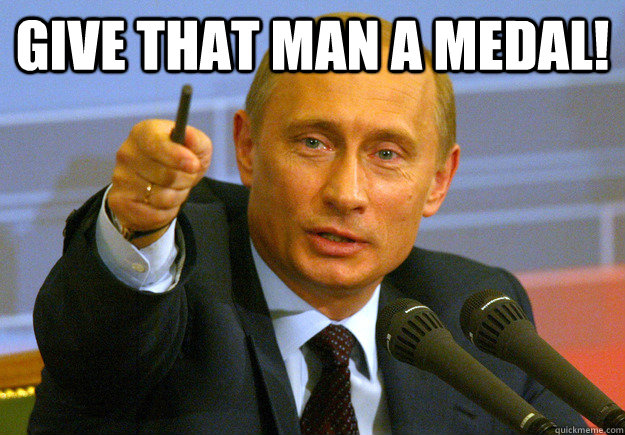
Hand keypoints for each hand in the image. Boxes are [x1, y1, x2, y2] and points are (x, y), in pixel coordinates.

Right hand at [107, 119, 211, 246]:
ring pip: (163, 197)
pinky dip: (167, 212)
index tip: (194, 165)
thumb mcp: (195, 149)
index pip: (156, 144)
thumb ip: (196, 141)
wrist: (156, 188)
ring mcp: (120, 178)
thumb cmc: (176, 163)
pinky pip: (155, 214)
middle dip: (185, 180)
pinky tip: (162, 203)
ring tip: (173, 189)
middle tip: (185, 177)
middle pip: (166, 175)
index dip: (177, 156)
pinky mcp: (120, 202)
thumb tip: (190, 137)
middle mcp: (127, 153)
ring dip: (177, 196)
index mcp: (143, 133)